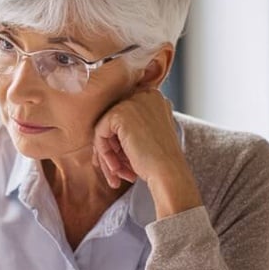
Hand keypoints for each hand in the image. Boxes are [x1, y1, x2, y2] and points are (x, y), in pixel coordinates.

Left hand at [93, 88, 201, 217]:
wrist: (169, 173)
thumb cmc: (160, 162)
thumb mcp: (148, 137)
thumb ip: (131, 128)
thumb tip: (102, 133)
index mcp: (153, 98)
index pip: (125, 118)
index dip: (120, 143)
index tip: (121, 163)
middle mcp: (144, 95)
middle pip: (114, 123)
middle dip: (113, 150)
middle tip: (118, 172)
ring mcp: (132, 102)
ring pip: (105, 129)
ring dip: (108, 155)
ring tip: (118, 175)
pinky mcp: (119, 114)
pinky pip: (100, 133)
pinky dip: (104, 153)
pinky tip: (116, 169)